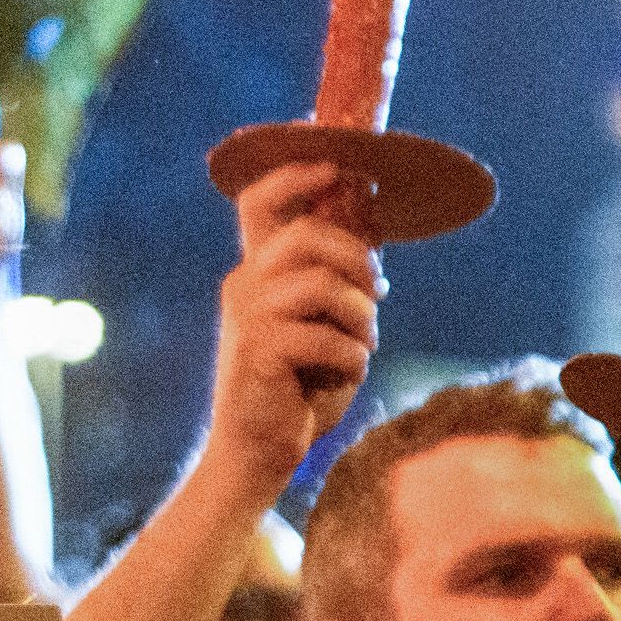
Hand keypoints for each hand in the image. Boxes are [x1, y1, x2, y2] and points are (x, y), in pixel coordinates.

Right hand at [205, 160, 383, 483]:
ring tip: (361, 347)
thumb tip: (367, 244)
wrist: (256, 454)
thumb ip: (329, 284)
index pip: (258, 201)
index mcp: (255, 273)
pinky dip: (351, 359)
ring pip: (325, 285)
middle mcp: (244, 285)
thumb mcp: (316, 326)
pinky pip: (328, 337)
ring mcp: (248, 317)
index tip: (335, 166)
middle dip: (358, 260)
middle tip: (376, 294)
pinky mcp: (260, 352)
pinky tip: (342, 377)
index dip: (296, 174)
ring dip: (361, 318)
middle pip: (308, 236)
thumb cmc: (295, 390)